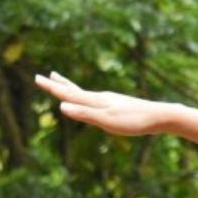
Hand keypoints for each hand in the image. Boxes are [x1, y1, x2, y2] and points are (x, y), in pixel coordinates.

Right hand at [34, 72, 176, 136]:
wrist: (160, 116)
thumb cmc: (134, 121)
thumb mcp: (107, 120)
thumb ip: (85, 114)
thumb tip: (61, 106)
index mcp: (96, 100)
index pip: (69, 93)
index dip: (52, 87)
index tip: (37, 77)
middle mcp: (101, 97)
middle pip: (75, 90)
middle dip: (58, 84)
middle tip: (44, 76)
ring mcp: (110, 100)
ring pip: (85, 93)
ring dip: (70, 87)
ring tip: (62, 81)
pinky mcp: (117, 106)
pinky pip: (95, 99)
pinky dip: (85, 97)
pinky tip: (91, 100)